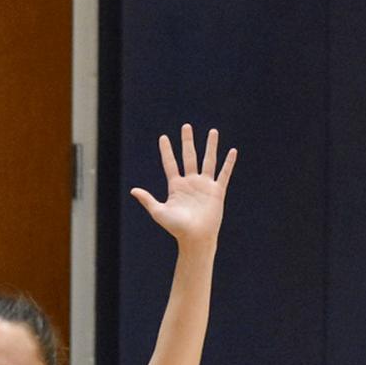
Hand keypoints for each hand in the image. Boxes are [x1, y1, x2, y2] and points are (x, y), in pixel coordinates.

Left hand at [129, 125, 234, 249]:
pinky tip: (232, 151)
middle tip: (185, 126)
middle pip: (189, 156)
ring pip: (208, 160)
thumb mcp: (159, 212)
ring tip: (212, 131)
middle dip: (187, 142)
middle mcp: (190, 183)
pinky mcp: (217, 191)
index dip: (166, 151)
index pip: (170, 164)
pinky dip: (228, 163)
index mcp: (176, 186)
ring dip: (210, 146)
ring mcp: (204, 185)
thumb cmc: (176, 228)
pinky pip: (224, 174)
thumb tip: (133, 190)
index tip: (163, 138)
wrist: (195, 238)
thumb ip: (148, 200)